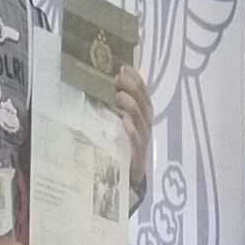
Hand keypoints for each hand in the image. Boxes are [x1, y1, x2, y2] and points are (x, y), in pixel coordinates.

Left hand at [112, 63, 153, 197]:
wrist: (128, 177)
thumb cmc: (120, 145)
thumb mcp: (116, 123)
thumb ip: (114, 108)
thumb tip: (99, 86)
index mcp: (143, 116)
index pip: (144, 94)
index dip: (137, 80)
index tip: (125, 67)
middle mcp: (145, 126)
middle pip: (144, 103)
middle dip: (134, 88)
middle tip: (119, 78)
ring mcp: (142, 140)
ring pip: (142, 119)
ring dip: (132, 106)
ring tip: (119, 95)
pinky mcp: (137, 155)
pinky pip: (137, 141)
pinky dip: (132, 131)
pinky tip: (125, 122)